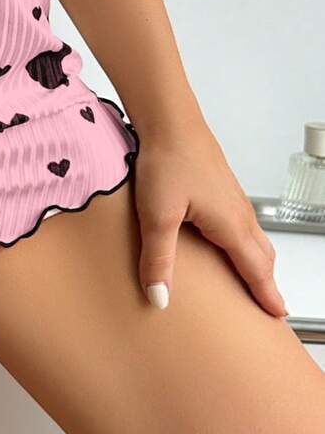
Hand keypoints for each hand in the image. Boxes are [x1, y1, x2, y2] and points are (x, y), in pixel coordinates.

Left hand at [133, 118, 287, 317]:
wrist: (169, 119)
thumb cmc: (167, 160)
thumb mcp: (157, 216)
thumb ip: (158, 259)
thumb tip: (159, 298)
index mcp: (231, 225)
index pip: (255, 270)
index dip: (267, 295)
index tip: (277, 315)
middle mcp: (239, 212)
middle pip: (261, 255)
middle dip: (266, 281)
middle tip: (268, 303)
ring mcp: (231, 196)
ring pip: (253, 236)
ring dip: (256, 259)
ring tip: (250, 276)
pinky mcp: (220, 184)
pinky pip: (241, 220)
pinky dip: (244, 239)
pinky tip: (225, 238)